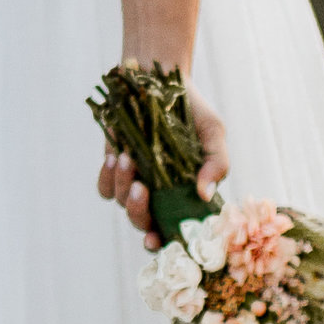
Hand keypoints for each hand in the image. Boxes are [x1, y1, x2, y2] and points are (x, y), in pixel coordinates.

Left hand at [98, 98, 231, 240]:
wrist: (162, 80)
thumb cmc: (193, 110)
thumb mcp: (213, 133)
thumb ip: (217, 164)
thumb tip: (205, 195)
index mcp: (184, 195)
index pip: (174, 231)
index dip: (164, 243)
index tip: (156, 240)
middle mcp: (159, 195)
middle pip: (142, 223)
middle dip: (139, 213)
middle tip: (143, 189)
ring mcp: (136, 182)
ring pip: (123, 203)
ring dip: (124, 185)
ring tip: (128, 158)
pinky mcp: (115, 167)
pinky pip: (105, 187)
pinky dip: (108, 177)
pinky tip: (116, 156)